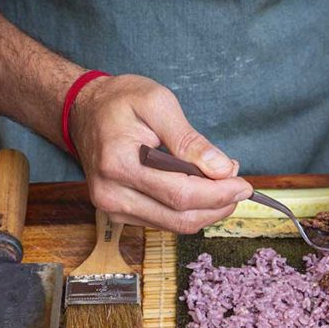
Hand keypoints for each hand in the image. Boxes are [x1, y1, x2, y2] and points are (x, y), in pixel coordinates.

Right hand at [70, 74, 252, 233]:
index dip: (218, 194)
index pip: (179, 193)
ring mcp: (112, 208)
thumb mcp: (157, 103)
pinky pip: (163, 222)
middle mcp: (111, 193)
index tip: (244, 185)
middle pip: (179, 217)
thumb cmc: (120, 102)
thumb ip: (189, 139)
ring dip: (206, 211)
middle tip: (240, 188)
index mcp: (118, 163)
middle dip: (217, 206)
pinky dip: (188, 211)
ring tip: (222, 186)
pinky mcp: (117, 215)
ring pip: (174, 225)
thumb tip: (221, 169)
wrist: (84, 113)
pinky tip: (200, 192)